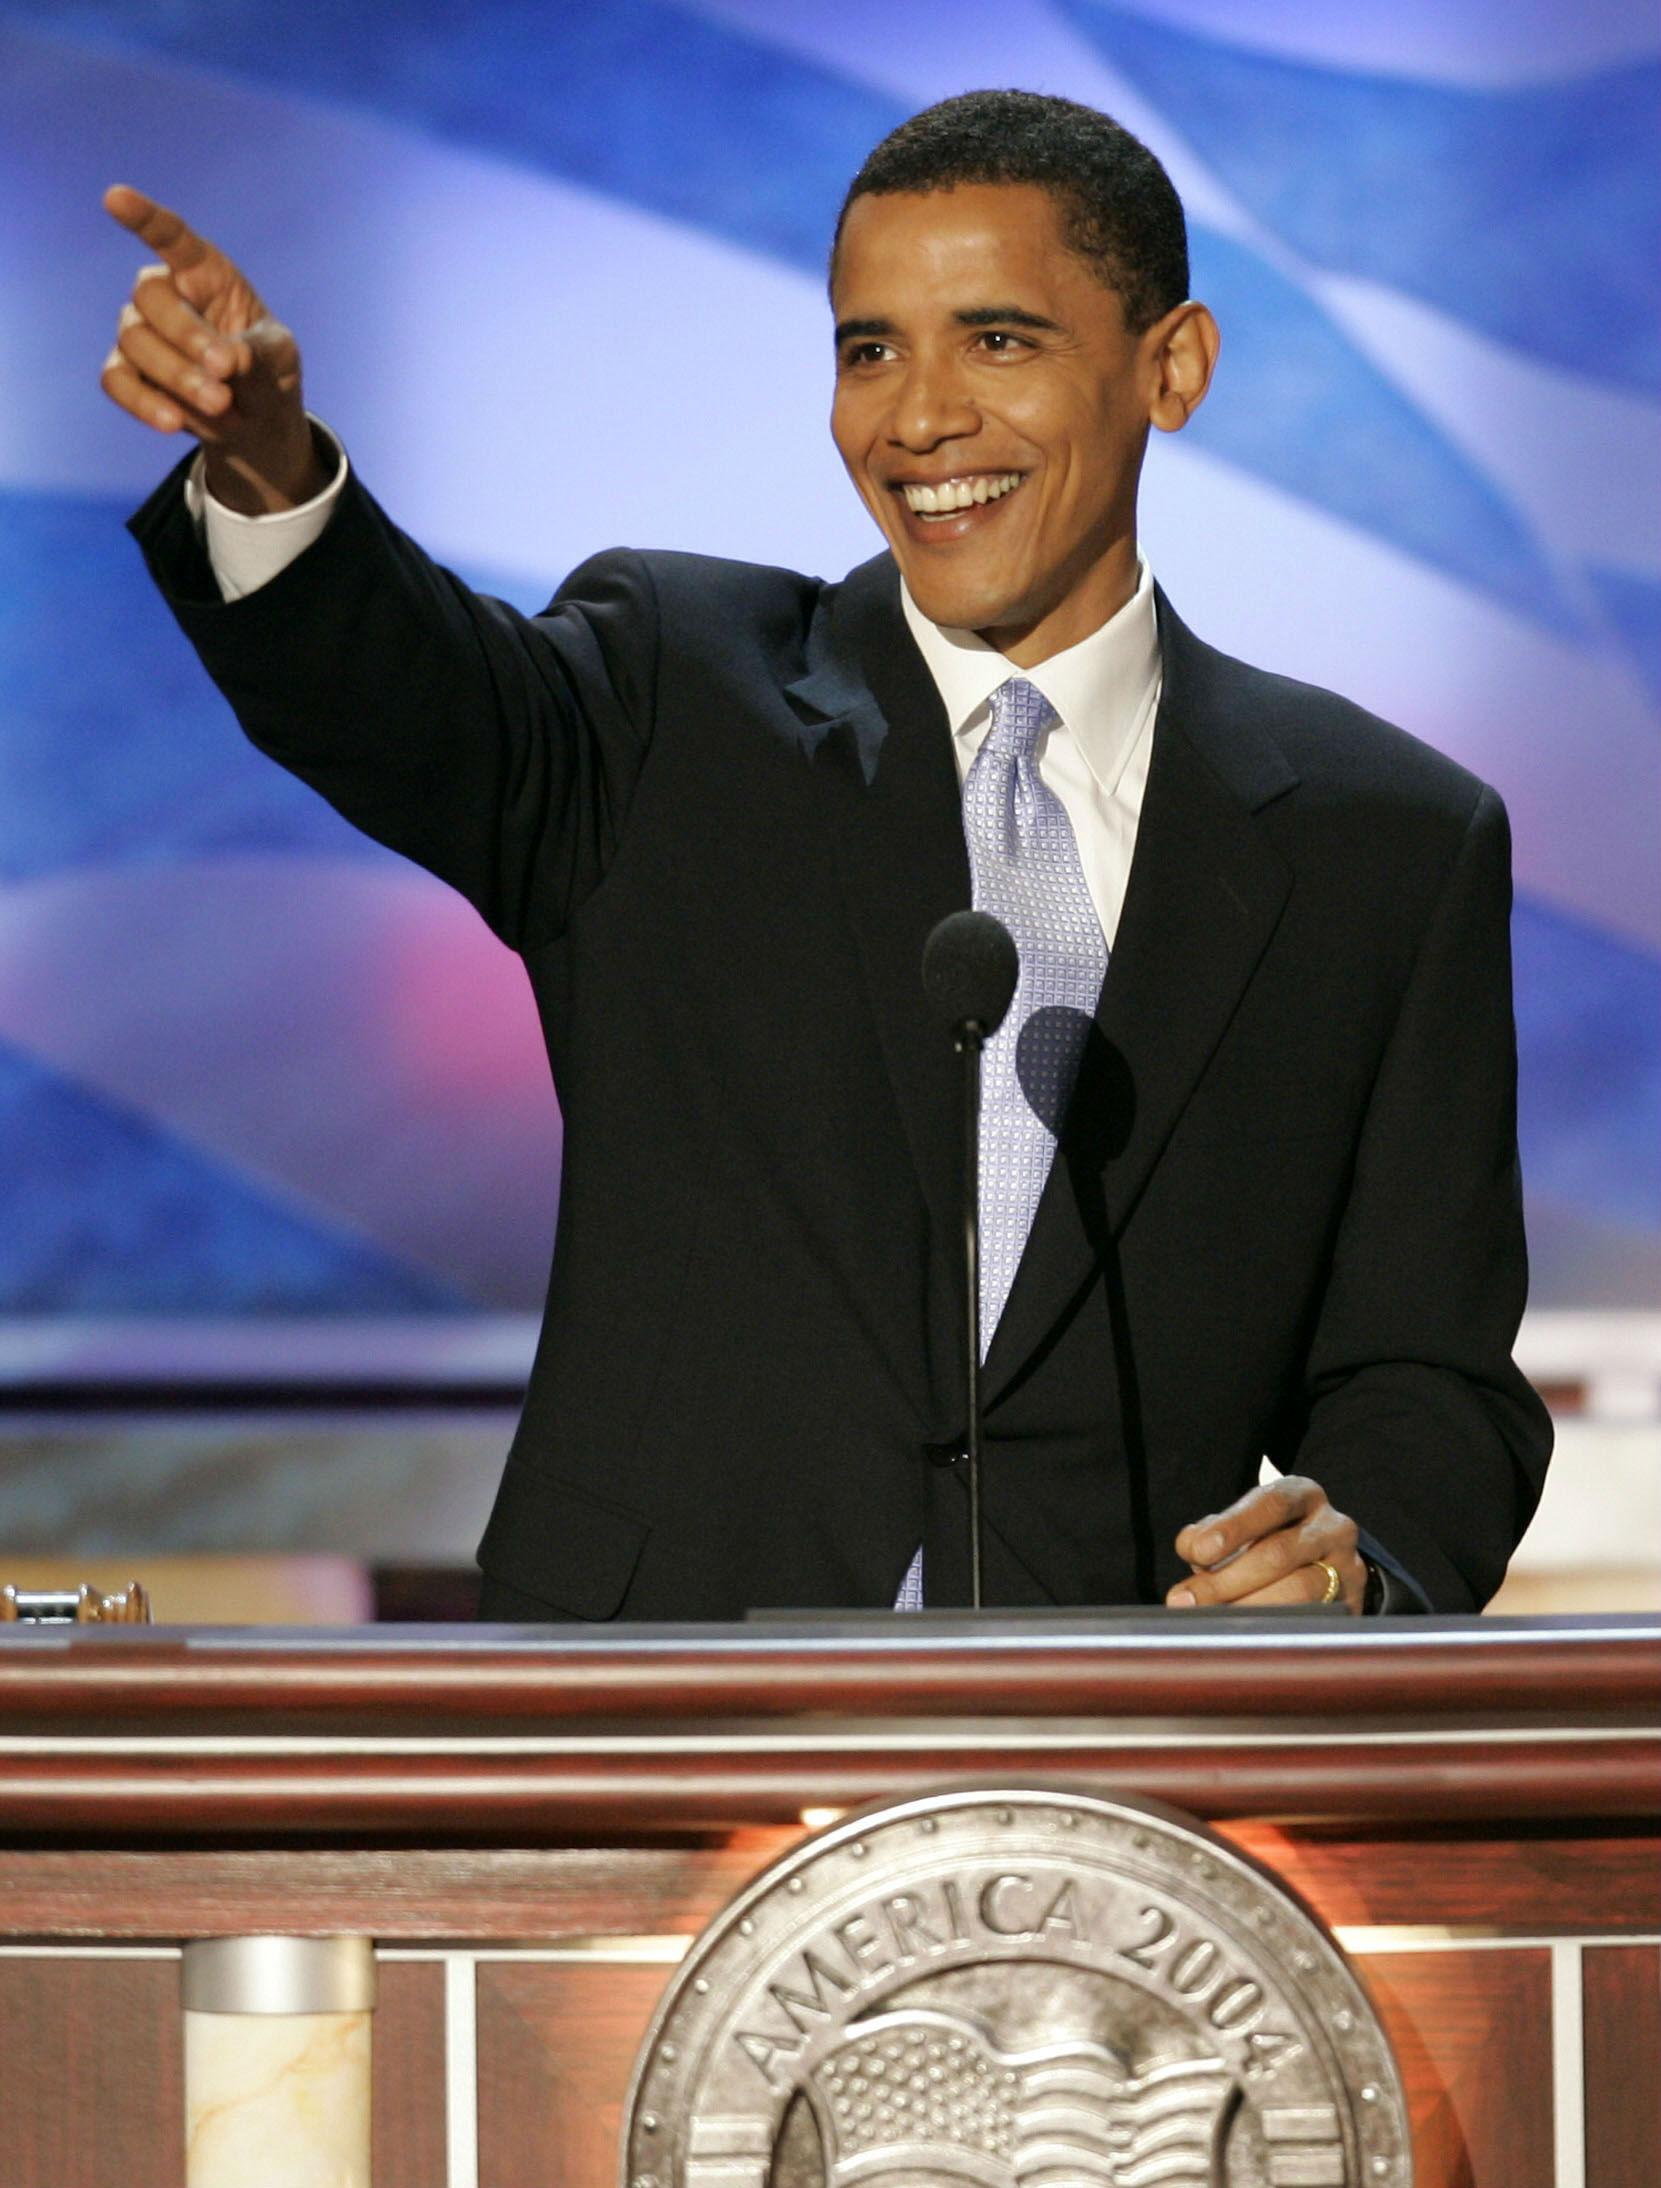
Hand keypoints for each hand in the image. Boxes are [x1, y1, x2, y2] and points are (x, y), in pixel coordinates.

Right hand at [100, 185, 326, 513]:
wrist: (255, 420)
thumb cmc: (267, 370)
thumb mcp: (279, 358)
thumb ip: (258, 353)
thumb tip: (226, 362)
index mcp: (204, 273)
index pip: (169, 235)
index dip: (142, 216)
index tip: (114, 198)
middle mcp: (165, 294)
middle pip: (150, 297)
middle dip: (187, 335)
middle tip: (225, 370)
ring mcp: (139, 332)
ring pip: (135, 341)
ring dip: (177, 375)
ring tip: (222, 404)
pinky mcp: (126, 372)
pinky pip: (117, 380)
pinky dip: (144, 402)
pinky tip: (174, 423)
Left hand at [1166, 1476, 1365, 1612]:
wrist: (1327, 1567)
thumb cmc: (1269, 1540)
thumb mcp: (1242, 1527)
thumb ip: (1210, 1534)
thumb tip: (1190, 1548)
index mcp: (1302, 1495)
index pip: (1270, 1504)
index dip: (1233, 1527)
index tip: (1198, 1553)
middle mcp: (1332, 1526)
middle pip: (1279, 1553)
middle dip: (1226, 1580)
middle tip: (1186, 1600)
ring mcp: (1349, 1567)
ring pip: (1300, 1591)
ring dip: (1248, 1608)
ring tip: (1211, 1622)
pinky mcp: (1354, 1605)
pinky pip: (1314, 1622)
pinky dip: (1276, 1630)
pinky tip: (1246, 1638)